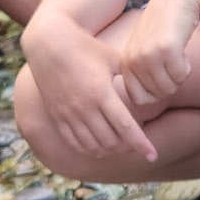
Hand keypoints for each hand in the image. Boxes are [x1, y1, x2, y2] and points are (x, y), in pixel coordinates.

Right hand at [31, 22, 156, 161]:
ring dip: (109, 151)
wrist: (47, 44)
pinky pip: (74, 142)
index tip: (152, 155)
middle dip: (127, 147)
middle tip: (137, 145)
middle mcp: (85, 108)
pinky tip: (98, 148)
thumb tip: (149, 86)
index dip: (141, 144)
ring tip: (120, 147)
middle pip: (111, 141)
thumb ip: (130, 76)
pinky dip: (89, 149)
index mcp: (102, 93)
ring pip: (93, 145)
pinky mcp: (57, 116)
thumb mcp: (111, 58)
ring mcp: (69, 114)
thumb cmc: (84, 47)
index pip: (125, 127)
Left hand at [119, 0, 199, 106]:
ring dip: (180, 75)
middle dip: (171, 83)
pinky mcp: (166, 48)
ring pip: (172, 87)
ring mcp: (149, 55)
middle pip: (159, 95)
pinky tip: (182, 49)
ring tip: (175, 55)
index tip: (160, 77)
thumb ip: (139, 76)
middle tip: (170, 61)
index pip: (140, 101)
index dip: (155, 94)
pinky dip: (188, 66)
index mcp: (125, 65)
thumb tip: (142, 105)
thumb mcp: (142, 53)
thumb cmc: (161, 30)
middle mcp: (133, 61)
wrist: (174, 0)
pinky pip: (183, 75)